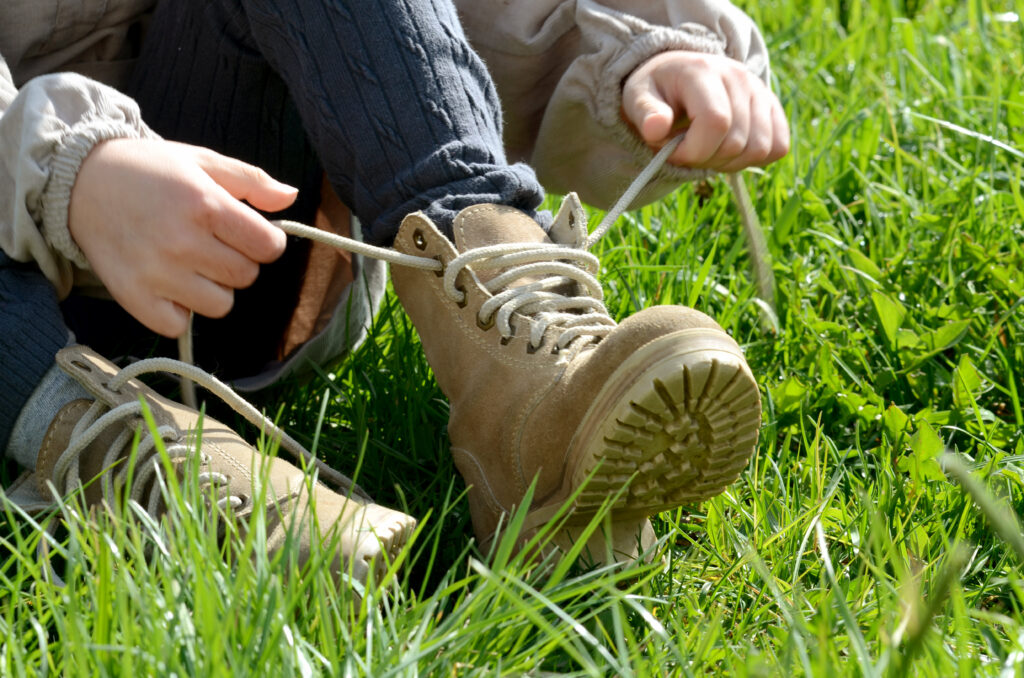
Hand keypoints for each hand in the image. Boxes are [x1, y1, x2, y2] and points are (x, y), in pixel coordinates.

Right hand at [69, 139, 293, 336]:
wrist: (80, 180)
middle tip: (210, 243)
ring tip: (189, 263)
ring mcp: (157, 273)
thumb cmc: (149, 170)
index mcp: (205, 205)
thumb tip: (291, 197)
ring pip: (220, 304)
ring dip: (212, 288)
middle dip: (237, 261)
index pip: (268, 247)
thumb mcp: (202, 161)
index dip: (265, 242)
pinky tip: (167, 284)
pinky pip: (179, 325)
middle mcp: (182, 242)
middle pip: (246, 276)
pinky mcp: (133, 297)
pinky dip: (178, 311)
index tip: (248, 235)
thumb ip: (251, 180)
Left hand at [622, 51, 788, 171]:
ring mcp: (760, 90)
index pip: (716, 122)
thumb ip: (645, 114)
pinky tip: (728, 151)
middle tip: (686, 151)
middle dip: (707, 159)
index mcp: (703, 72)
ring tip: (707, 149)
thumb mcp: (638, 98)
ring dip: (730, 163)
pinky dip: (753, 159)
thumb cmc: (656, 91)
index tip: (673, 153)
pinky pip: (778, 147)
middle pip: (737, 142)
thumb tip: (655, 129)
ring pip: (760, 149)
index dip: (694, 151)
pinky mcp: (773, 107)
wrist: (678, 75)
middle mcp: (739, 77)